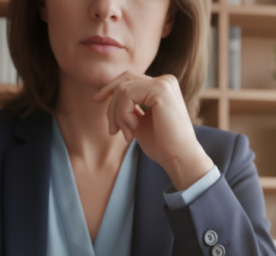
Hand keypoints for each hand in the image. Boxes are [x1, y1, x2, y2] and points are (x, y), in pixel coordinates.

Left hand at [94, 72, 213, 191]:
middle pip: (124, 80)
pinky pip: (127, 95)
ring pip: (123, 89)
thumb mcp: (140, 121)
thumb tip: (110, 96)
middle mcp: (165, 80)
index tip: (96, 100)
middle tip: (112, 130)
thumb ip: (129, 107)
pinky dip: (124, 115)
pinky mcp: (160, 90)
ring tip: (128, 134)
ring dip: (118, 115)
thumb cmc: (162, 145)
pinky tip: (134, 129)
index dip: (110, 88)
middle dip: (111, 104)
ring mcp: (164, 83)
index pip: (129, 78)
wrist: (179, 158)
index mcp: (162, 86)